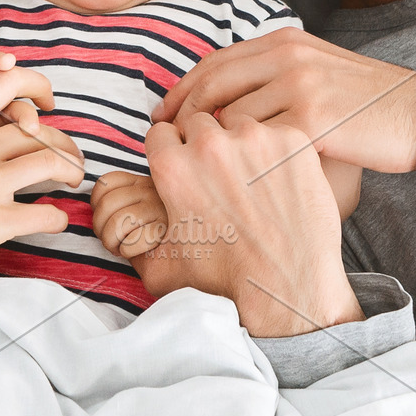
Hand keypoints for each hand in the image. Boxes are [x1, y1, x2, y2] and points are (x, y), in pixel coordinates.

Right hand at [0, 61, 84, 297]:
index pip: (3, 85)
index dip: (33, 84)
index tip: (45, 101)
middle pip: (37, 128)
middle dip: (63, 139)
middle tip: (72, 155)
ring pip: (50, 162)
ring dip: (70, 170)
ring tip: (74, 180)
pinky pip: (43, 214)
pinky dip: (56, 217)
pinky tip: (55, 220)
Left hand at [91, 171, 169, 259]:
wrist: (186, 247)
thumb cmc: (153, 231)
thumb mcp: (138, 206)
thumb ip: (119, 201)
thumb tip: (96, 208)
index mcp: (140, 182)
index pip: (104, 184)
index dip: (96, 205)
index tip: (105, 219)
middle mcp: (150, 190)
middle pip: (106, 205)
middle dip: (100, 229)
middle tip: (110, 240)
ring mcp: (159, 208)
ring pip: (117, 223)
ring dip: (111, 242)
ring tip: (119, 247)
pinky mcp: (166, 231)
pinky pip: (133, 241)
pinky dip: (127, 251)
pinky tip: (133, 251)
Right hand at [139, 112, 361, 337]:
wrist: (288, 292)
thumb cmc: (226, 286)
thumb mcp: (159, 266)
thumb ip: (137, 235)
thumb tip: (122, 227)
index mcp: (173, 168)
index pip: (161, 133)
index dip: (172, 152)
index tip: (187, 169)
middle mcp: (210, 145)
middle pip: (199, 123)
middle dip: (205, 147)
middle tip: (222, 181)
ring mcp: (256, 139)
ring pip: (239, 124)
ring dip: (242, 146)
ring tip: (253, 185)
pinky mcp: (293, 142)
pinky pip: (278, 133)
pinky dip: (278, 154)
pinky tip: (282, 185)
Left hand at [152, 28, 415, 173]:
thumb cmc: (367, 105)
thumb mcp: (318, 70)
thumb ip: (275, 74)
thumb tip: (222, 99)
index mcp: (284, 41)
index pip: (214, 62)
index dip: (182, 91)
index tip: (162, 117)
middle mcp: (288, 55)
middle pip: (212, 85)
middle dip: (182, 118)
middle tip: (164, 147)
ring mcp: (300, 85)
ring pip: (231, 117)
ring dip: (207, 146)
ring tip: (195, 172)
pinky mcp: (313, 119)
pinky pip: (259, 142)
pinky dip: (239, 162)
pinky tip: (230, 182)